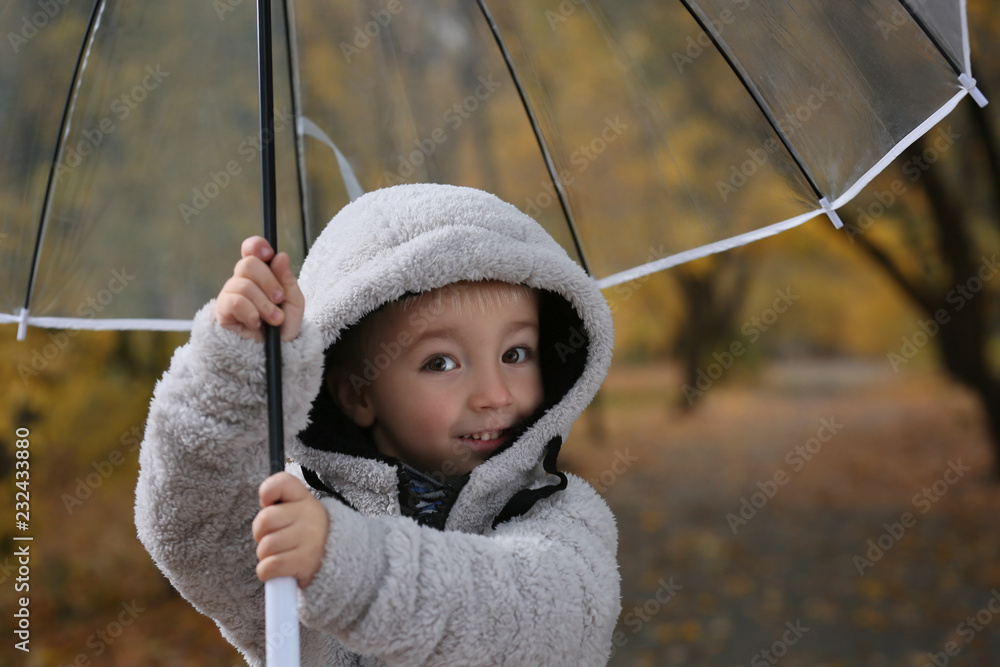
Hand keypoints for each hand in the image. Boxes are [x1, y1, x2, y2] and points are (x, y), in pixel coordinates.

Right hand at [214, 236, 304, 341]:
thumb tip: (280, 256)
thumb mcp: (293, 303)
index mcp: (261, 274)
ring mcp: (231, 294)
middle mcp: (243, 280)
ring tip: (274, 320)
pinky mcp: (222, 311)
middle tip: (279, 299)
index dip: (256, 246)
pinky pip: (234, 302)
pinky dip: (250, 313)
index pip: (251, 250)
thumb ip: (287, 280)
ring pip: (243, 285)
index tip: (269, 255)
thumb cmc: (284, 327)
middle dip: (269, 282)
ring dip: (264, 304)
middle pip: (248, 264)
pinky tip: (256, 324)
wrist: (275, 355)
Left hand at [252, 472, 329, 588]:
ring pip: (265, 547)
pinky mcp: (305, 562)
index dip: (267, 492)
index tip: (269, 505)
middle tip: (272, 538)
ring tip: (279, 554)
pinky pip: (269, 566)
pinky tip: (277, 569)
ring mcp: (310, 539)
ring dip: (265, 556)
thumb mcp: (298, 512)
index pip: (282, 482)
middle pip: (263, 520)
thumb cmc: (304, 535)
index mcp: (305, 498)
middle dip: (260, 534)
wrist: (336, 560)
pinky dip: (266, 572)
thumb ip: (279, 504)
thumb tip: (264, 504)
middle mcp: (310, 515)